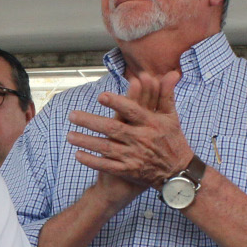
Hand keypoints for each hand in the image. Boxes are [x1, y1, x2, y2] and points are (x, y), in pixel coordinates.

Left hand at [65, 73, 194, 200]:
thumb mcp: (171, 117)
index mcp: (151, 124)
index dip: (117, 103)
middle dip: (91, 122)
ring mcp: (134, 156)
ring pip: (106, 148)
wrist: (177, 172)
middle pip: (113, 129)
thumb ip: (166, 94)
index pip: (132, 111)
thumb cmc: (172, 140)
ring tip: (69, 135)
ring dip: (86, 141)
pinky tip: (78, 154)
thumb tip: (170, 73)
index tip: (101, 96)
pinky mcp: (129, 171)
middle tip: (72, 115)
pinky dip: (93, 161)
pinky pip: (108, 166)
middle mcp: (141, 140)